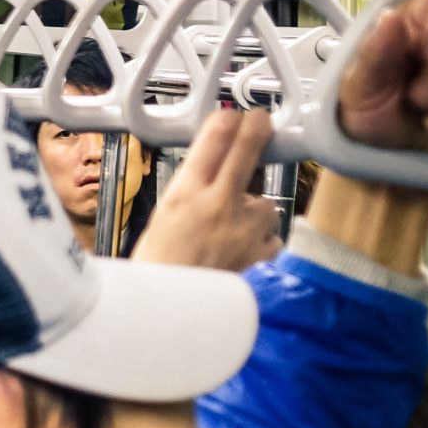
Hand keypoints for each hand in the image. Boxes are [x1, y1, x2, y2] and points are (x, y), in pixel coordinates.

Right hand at [135, 108, 280, 272]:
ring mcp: (246, 229)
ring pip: (264, 203)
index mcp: (185, 193)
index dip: (228, 121)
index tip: (236, 115)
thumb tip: (212, 171)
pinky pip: (271, 237)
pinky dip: (261, 241)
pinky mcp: (263, 253)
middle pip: (246, 153)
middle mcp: (219, 205)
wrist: (170, 312)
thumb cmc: (157, 266)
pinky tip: (242, 253)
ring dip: (255, 211)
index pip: (212, 140)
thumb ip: (191, 191)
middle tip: (262, 121)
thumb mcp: (163, 216)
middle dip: (256, 131)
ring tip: (231, 231)